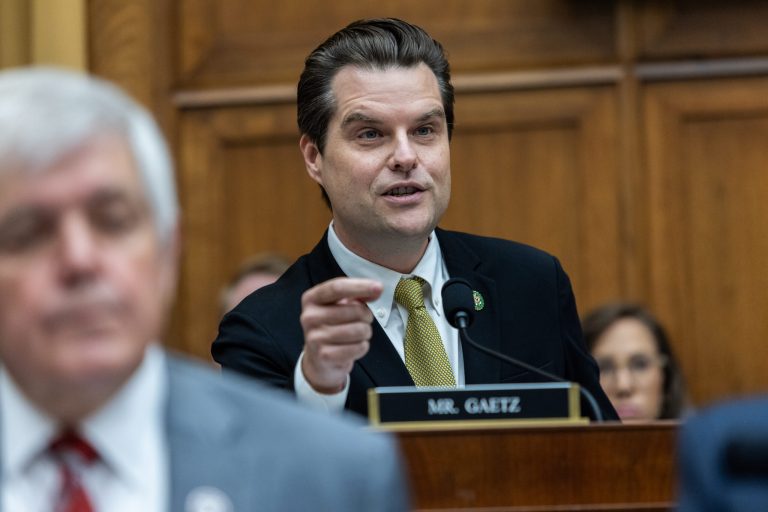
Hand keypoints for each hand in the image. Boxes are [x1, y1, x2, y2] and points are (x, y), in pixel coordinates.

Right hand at [300, 277, 382, 393]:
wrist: (318, 358)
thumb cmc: (332, 326)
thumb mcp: (339, 305)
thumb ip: (357, 295)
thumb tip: (376, 290)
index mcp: (311, 299)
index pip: (337, 287)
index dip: (360, 286)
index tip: (379, 287)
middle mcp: (309, 316)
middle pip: (354, 310)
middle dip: (367, 316)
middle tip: (362, 321)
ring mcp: (315, 337)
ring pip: (359, 330)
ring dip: (365, 332)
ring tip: (356, 335)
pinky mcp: (325, 356)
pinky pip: (359, 347)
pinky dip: (362, 347)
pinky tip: (353, 347)